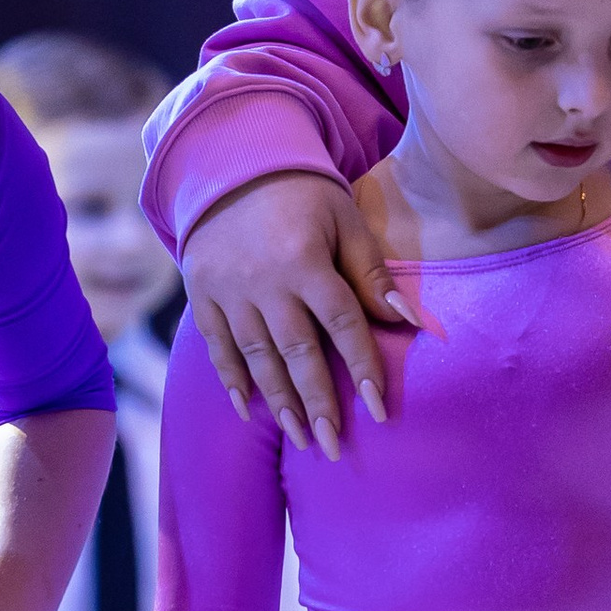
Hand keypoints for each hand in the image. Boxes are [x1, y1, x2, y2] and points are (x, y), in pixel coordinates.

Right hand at [184, 172, 415, 459]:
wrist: (232, 165)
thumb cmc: (303, 193)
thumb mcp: (345, 220)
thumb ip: (371, 273)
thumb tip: (408, 320)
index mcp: (304, 261)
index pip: (341, 324)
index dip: (362, 368)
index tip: (378, 410)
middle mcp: (263, 282)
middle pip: (295, 352)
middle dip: (317, 403)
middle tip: (333, 446)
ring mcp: (227, 291)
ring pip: (255, 357)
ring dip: (279, 402)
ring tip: (300, 438)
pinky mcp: (202, 294)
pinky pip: (217, 345)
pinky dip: (232, 380)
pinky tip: (249, 410)